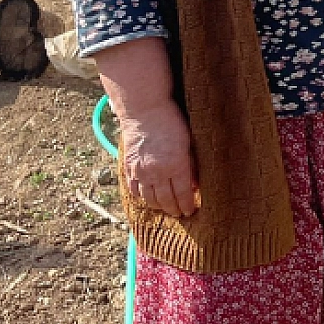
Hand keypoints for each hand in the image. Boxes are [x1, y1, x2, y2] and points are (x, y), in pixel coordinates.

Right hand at [119, 100, 199, 218]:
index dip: (187, 205)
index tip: (191, 211)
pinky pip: (134, 189)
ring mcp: (141, 171)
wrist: (145, 109)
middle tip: (180, 214)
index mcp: (176, 165)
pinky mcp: (129, 167)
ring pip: (149, 198)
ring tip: (166, 208)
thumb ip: (191, 164)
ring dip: (158, 206)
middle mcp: (157, 172)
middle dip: (174, 209)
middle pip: (166, 200)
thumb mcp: (188, 142)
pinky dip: (141, 197)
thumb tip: (195, 184)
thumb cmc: (172, 121)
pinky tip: (148, 198)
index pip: (182, 193)